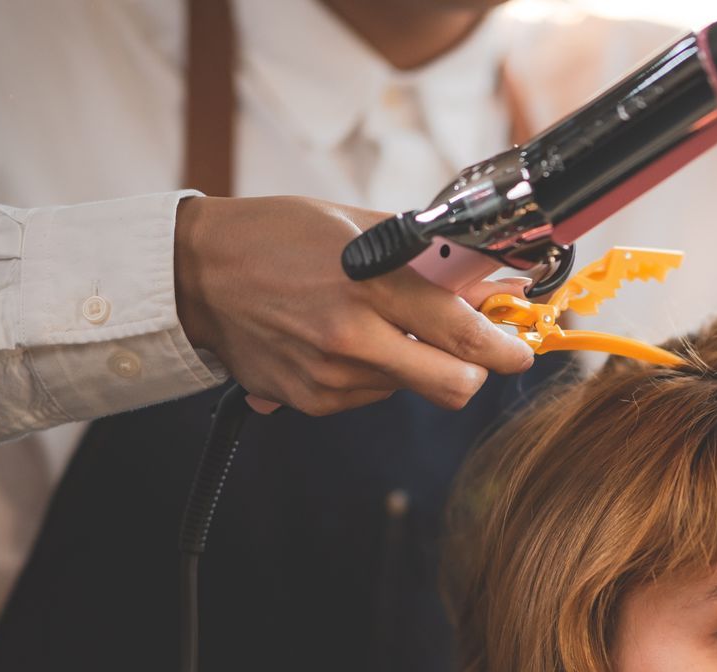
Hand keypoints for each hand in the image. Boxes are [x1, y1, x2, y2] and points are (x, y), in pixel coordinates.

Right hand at [174, 195, 535, 416]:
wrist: (195, 275)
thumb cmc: (274, 236)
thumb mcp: (353, 224)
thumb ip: (424, 254)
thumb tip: (487, 276)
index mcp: (367, 284)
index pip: (461, 332)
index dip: (504, 347)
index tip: (521, 348)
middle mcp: (351, 337)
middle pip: (452, 385)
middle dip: (476, 372)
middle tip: (475, 351)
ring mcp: (330, 376)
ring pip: (412, 388)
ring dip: (414, 363)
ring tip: (375, 323)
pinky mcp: (312, 401)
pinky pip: (372, 395)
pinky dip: (374, 372)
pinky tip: (342, 340)